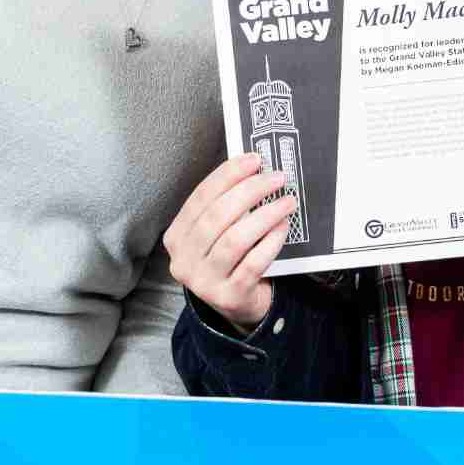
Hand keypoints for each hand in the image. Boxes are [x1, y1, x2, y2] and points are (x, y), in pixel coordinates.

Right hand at [164, 153, 296, 331]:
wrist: (237, 304)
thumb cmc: (230, 259)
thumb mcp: (216, 233)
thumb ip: (225, 205)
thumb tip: (252, 167)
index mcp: (176, 236)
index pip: (200, 197)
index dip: (228, 175)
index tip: (254, 160)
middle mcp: (184, 260)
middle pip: (217, 216)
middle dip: (250, 191)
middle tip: (276, 178)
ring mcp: (204, 281)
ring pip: (235, 240)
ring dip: (265, 215)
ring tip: (287, 201)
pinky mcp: (229, 296)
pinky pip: (253, 263)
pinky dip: (271, 242)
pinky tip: (283, 227)